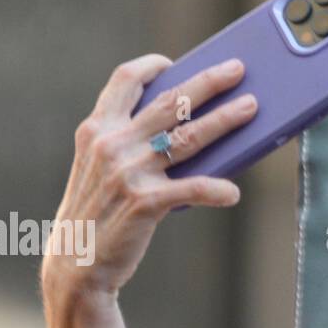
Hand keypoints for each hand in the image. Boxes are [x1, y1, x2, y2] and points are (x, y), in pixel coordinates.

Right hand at [40, 53, 256, 299]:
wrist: (76, 264)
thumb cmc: (98, 214)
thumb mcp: (100, 170)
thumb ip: (130, 145)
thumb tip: (187, 129)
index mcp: (96, 129)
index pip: (125, 80)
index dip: (152, 66)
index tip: (174, 62)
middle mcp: (111, 143)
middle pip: (171, 102)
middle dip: (208, 82)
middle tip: (238, 69)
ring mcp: (129, 171)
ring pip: (189, 137)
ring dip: (225, 120)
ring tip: (251, 108)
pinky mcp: (145, 202)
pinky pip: (193, 189)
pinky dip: (217, 190)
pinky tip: (233, 193)